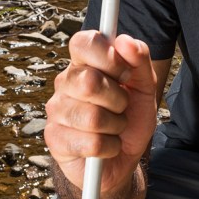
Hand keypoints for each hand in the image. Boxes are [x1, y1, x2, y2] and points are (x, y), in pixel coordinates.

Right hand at [44, 30, 158, 198]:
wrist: (123, 158)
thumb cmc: (130, 117)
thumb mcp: (145, 87)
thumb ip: (140, 60)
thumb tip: (125, 41)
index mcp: (84, 62)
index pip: (83, 42)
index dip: (108, 56)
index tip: (125, 73)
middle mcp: (64, 82)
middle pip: (89, 82)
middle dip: (119, 99)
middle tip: (121, 106)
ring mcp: (56, 111)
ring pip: (92, 117)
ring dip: (115, 126)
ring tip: (114, 128)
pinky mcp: (54, 139)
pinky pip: (91, 143)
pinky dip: (110, 147)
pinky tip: (106, 146)